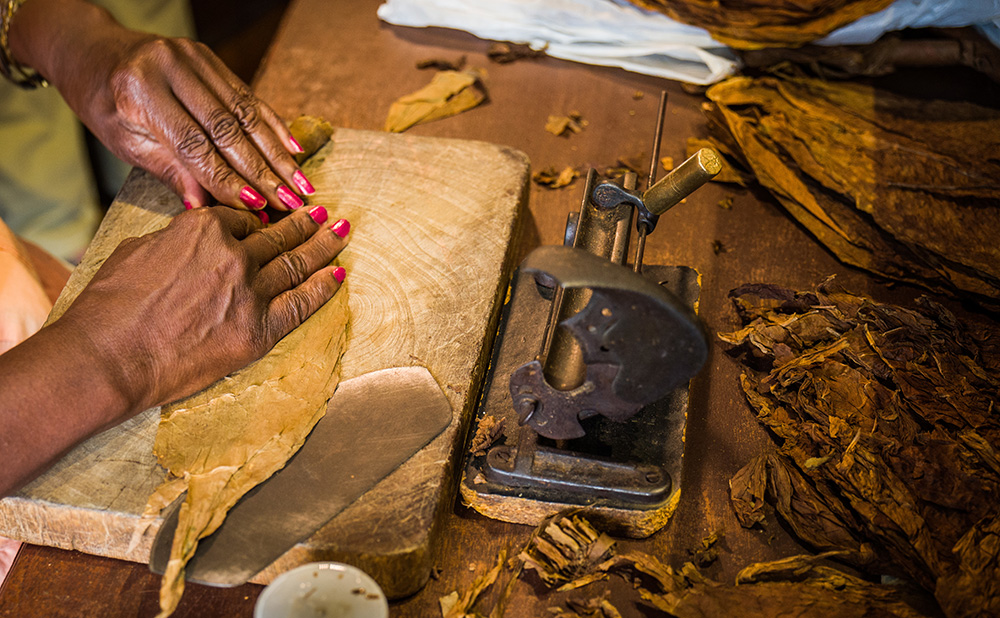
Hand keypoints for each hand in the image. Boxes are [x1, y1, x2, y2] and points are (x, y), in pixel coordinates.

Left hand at [8, 0, 313, 211]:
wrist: (91, 51)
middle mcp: (170, 67)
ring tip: (301, 183)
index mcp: (140, 90)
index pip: (194, 145)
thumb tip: (207, 209)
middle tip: (290, 202)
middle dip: (263, 170)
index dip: (228, 180)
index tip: (257, 208)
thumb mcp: (125, 142)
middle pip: (228, 128)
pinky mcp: (208, 57)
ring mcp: (193, 57)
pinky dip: (273, 125)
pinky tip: (294, 149)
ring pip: (246, 112)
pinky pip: (247, 95)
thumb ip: (170, 170)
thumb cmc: (103, 104)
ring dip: (277, 152)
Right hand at [60, 205, 349, 412]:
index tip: (271, 216)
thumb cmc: (111, 306)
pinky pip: (301, 302)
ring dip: (323, 246)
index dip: (257, 219)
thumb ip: (176, 239)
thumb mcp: (139, 250)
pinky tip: (338, 274)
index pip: (241, 218)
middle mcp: (234, 254)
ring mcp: (251, 291)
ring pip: (296, 263)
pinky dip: (323, 287)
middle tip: (322, 213)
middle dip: (303, 222)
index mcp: (203, 228)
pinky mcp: (260, 329)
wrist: (110, 355)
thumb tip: (191, 239)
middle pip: (277, 235)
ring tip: (341, 232)